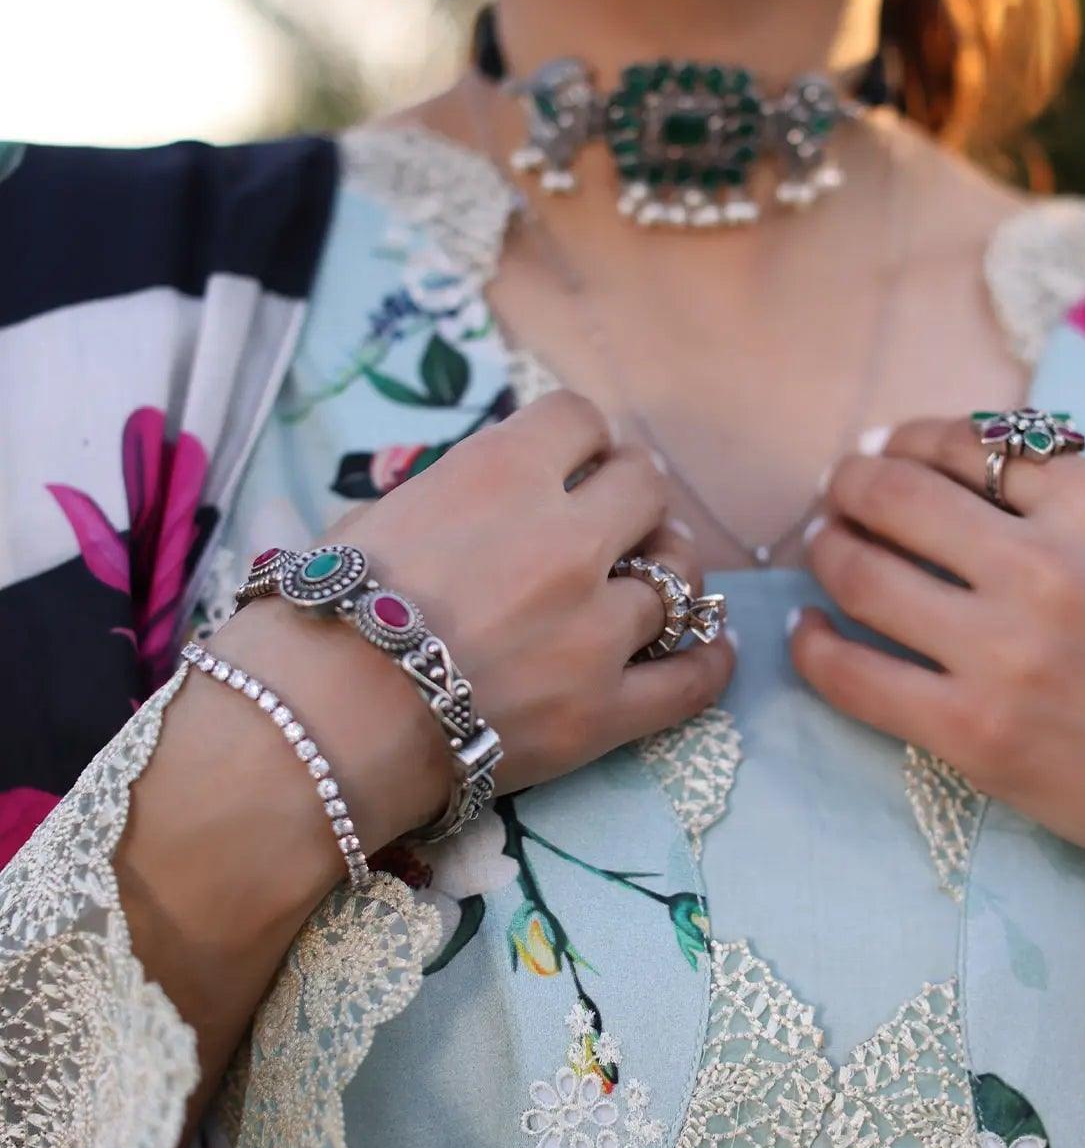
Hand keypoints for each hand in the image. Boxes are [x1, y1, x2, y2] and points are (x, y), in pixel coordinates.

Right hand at [217, 389, 733, 861]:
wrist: (314, 728)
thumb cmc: (319, 616)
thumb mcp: (375, 517)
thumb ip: (455, 495)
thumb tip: (491, 496)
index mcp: (500, 473)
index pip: (582, 418)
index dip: (579, 440)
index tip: (572, 462)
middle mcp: (564, 537)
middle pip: (646, 484)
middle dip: (630, 495)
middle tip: (614, 520)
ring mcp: (594, 626)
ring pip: (679, 575)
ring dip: (664, 572)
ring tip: (648, 584)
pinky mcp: (605, 709)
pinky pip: (694, 678)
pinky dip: (708, 660)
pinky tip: (708, 648)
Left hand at [790, 416, 1084, 887]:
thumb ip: (1057, 501)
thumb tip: (928, 460)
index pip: (967, 443)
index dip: (905, 441)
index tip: (881, 449)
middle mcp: (1050, 568)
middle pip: (896, 494)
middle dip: (848, 484)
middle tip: (835, 495)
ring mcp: (1007, 653)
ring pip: (861, 574)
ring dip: (824, 551)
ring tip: (822, 548)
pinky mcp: (972, 732)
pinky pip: (851, 674)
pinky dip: (810, 645)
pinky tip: (807, 630)